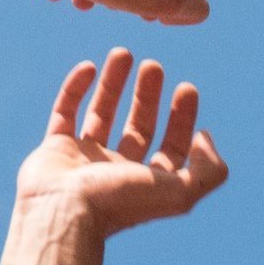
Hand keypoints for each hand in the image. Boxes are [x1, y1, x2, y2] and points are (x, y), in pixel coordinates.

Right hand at [15, 48, 227, 237]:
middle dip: (148, 95)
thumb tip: (205, 138)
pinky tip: (90, 66)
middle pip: (138, 127)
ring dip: (114, 84)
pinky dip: (76, 88)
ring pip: (102, 114)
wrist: (62, 212)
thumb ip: (208, 170)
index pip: (171, 147)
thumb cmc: (119, 203)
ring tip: (123, 52)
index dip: (182, 118)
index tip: (186, 88)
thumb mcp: (180, 192)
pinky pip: (65, 111)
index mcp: (146, 184)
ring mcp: (84, 158)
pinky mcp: (55, 147)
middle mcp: (117, 171)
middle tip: (154, 66)